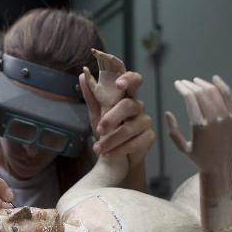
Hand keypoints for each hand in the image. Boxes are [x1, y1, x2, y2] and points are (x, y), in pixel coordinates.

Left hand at [80, 49, 154, 167]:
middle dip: (111, 119)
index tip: (118, 84)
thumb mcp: (96, 114)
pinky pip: (135, 143)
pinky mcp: (149, 137)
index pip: (134, 80)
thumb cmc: (108, 131)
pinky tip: (108, 154)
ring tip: (98, 149)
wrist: (116, 156)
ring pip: (130, 128)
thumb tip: (82, 75)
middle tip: (98, 131)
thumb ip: (92, 97)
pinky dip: (119, 150)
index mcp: (126, 96)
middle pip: (128, 106)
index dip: (128, 79)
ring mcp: (145, 121)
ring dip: (111, 140)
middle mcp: (138, 106)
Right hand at [166, 76, 231, 172]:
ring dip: (204, 84)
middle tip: (184, 82)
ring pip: (214, 93)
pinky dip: (223, 86)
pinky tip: (215, 79)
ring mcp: (226, 118)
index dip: (183, 88)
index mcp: (199, 126)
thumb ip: (172, 130)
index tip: (177, 83)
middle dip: (191, 85)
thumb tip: (168, 112)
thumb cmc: (197, 157)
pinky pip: (230, 98)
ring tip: (195, 81)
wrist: (219, 166)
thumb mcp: (181, 147)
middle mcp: (214, 120)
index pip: (190, 98)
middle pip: (202, 93)